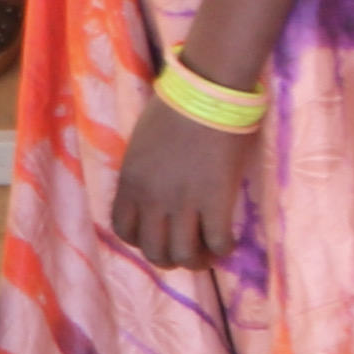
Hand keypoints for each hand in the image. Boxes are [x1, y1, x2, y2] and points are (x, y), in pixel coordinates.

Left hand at [105, 90, 253, 271]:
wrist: (209, 92)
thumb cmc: (178, 106)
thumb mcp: (143, 142)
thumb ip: (143, 172)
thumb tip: (155, 189)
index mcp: (131, 182)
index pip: (123, 231)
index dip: (140, 241)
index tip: (158, 236)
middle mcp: (152, 199)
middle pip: (153, 251)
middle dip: (169, 259)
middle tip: (187, 251)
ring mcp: (184, 202)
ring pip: (182, 255)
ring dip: (196, 261)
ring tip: (209, 254)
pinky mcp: (216, 201)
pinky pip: (217, 241)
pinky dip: (223, 250)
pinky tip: (230, 243)